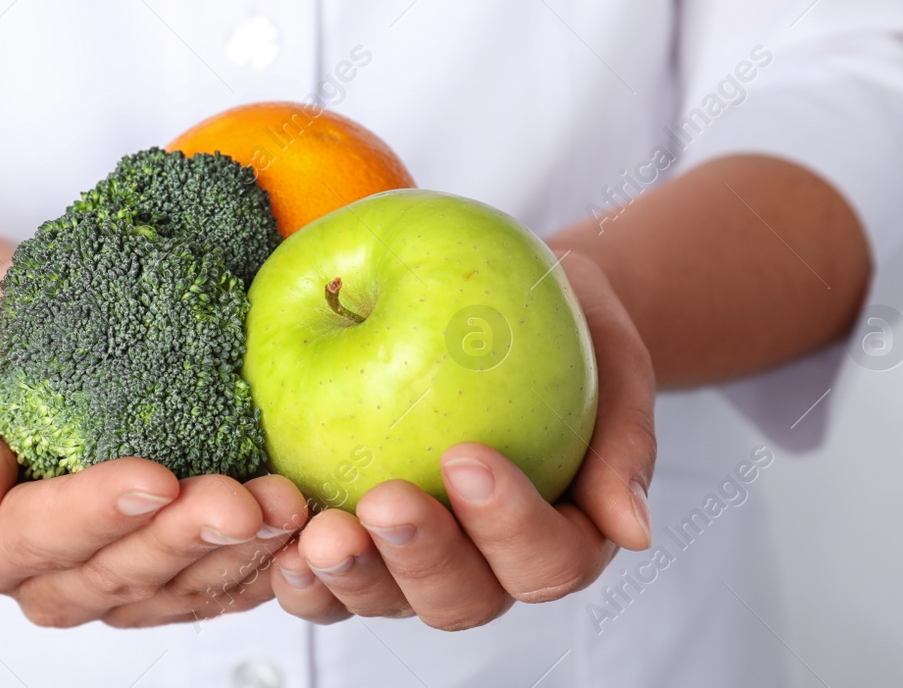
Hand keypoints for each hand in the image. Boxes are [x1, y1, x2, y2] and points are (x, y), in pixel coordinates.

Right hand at [0, 272, 308, 627]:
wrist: (40, 342)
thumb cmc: (0, 349)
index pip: (39, 536)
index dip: (97, 513)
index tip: (154, 477)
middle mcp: (44, 579)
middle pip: (115, 573)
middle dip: (183, 538)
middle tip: (240, 500)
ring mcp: (109, 587)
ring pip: (172, 591)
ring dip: (234, 555)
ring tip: (281, 507)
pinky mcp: (165, 582)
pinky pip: (212, 591)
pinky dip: (258, 568)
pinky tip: (295, 536)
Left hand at [269, 253, 656, 629]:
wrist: (512, 303)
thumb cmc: (568, 334)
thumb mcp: (615, 364)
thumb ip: (622, 443)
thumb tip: (632, 530)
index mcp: (558, 535)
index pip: (545, 558)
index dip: (508, 523)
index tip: (468, 457)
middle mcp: (486, 564)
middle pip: (460, 599)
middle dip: (420, 559)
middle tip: (386, 502)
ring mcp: (413, 559)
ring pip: (384, 600)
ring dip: (349, 576)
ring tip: (318, 533)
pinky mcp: (354, 535)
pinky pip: (321, 571)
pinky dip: (292, 563)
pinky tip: (270, 529)